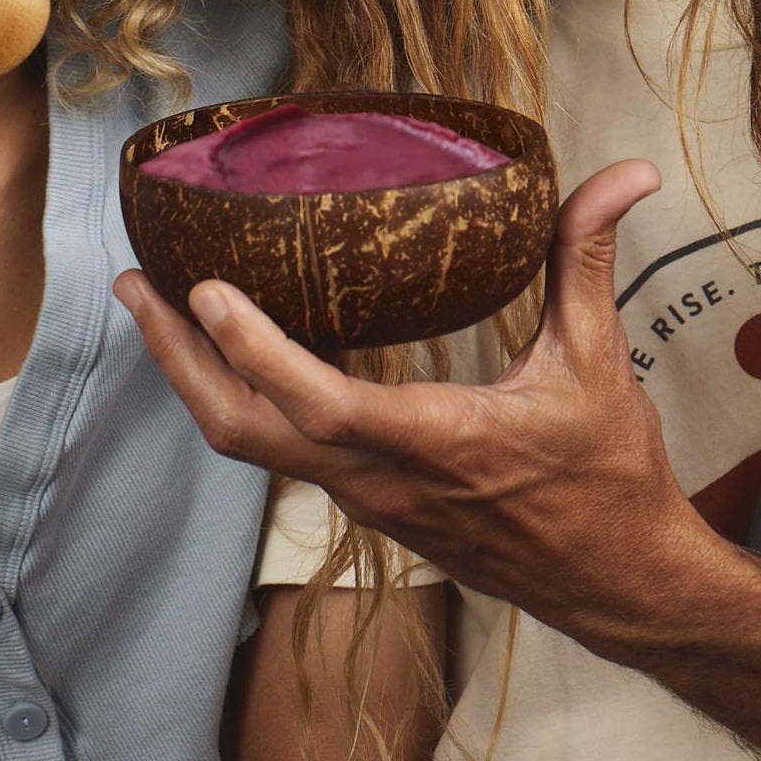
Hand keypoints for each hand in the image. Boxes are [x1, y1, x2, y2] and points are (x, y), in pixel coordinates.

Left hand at [115, 161, 720, 650]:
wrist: (618, 587)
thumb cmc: (609, 478)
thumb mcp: (599, 360)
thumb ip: (588, 257)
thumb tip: (626, 173)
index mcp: (437, 442)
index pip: (320, 406)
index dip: (254, 350)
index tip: (205, 290)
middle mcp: (384, 479)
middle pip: (245, 433)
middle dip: (178, 360)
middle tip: (135, 286)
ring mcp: (370, 499)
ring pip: (255, 447)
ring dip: (199, 378)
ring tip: (162, 307)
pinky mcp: (371, 505)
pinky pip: (285, 452)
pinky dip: (247, 397)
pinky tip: (242, 346)